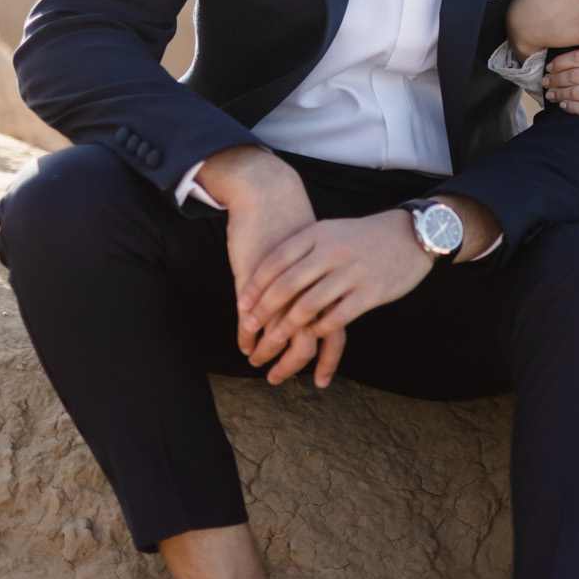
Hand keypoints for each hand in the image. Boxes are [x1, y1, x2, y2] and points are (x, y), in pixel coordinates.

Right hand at [196, 146, 325, 369]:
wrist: (271, 197)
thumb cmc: (295, 232)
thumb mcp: (316, 264)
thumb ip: (320, 293)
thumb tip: (322, 321)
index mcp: (330, 286)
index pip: (335, 332)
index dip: (328, 360)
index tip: (319, 381)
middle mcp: (311, 290)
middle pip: (307, 340)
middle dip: (291, 365)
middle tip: (277, 379)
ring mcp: (283, 287)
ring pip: (278, 334)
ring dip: (267, 354)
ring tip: (257, 364)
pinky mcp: (256, 282)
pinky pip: (251, 320)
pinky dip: (246, 337)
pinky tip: (243, 345)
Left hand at [236, 211, 432, 386]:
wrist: (412, 234)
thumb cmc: (363, 236)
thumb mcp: (330, 231)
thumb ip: (302, 249)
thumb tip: (266, 275)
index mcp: (318, 234)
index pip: (276, 261)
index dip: (256, 285)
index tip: (242, 304)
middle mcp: (333, 251)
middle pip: (287, 285)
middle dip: (263, 311)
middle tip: (249, 328)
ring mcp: (352, 272)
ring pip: (308, 306)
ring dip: (286, 329)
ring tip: (273, 343)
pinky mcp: (371, 292)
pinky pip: (336, 318)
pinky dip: (318, 332)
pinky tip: (310, 340)